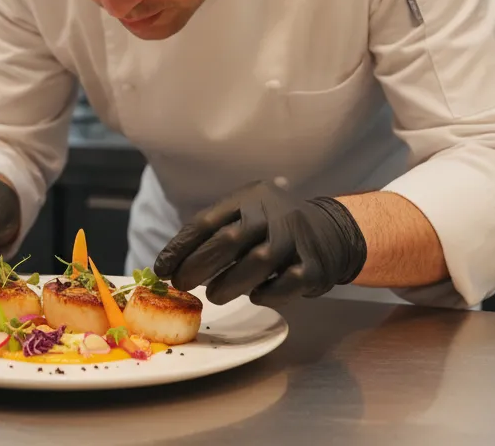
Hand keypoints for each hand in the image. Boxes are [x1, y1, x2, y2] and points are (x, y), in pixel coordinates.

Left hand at [154, 181, 366, 306]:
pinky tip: (255, 295)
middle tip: (182, 284)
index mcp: (249, 198)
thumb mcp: (246, 215)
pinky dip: (266, 294)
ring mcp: (295, 238)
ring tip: (214, 295)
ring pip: (258, 262)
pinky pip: (286, 283)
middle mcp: (273, 213)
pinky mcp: (313, 265)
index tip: (162, 269)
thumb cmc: (273, 228)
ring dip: (229, 283)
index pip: (207, 221)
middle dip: (199, 265)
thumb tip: (171, 265)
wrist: (332, 231)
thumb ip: (215, 233)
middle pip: (230, 239)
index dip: (180, 247)